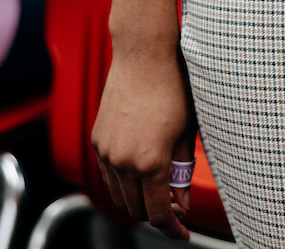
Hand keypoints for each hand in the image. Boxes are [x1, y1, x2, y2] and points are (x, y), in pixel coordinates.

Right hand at [91, 47, 196, 238]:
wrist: (144, 54)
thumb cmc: (173, 87)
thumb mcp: (187, 134)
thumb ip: (183, 173)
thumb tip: (181, 203)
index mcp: (150, 162)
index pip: (159, 215)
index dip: (173, 230)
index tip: (182, 233)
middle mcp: (123, 161)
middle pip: (137, 210)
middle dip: (157, 213)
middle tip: (175, 203)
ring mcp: (106, 151)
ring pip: (119, 195)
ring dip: (138, 199)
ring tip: (159, 186)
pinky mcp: (97, 140)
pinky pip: (108, 175)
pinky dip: (123, 181)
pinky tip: (140, 170)